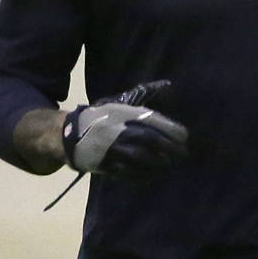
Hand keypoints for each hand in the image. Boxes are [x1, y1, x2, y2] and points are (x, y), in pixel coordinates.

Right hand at [62, 80, 188, 176]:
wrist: (72, 134)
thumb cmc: (102, 116)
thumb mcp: (122, 103)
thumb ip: (144, 95)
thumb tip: (166, 84)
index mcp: (126, 114)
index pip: (155, 122)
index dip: (173, 131)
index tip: (185, 137)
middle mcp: (122, 131)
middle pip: (152, 141)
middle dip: (171, 149)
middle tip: (183, 154)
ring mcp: (114, 150)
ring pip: (143, 159)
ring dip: (160, 163)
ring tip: (169, 164)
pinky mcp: (109, 165)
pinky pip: (131, 173)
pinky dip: (145, 174)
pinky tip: (154, 173)